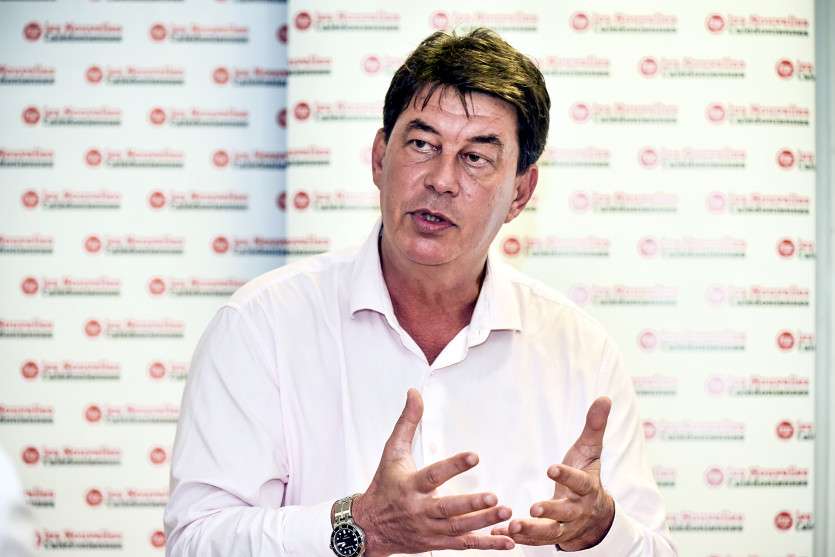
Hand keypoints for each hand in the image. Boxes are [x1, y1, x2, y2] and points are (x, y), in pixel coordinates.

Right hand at [352, 388, 514, 555]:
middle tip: (494, 496)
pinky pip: (463, 545)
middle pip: (447, 508)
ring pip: (458, 528)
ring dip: (483, 522)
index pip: (433, 475)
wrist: (369, 526)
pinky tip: (507, 542)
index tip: (474, 456)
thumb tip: (415, 393)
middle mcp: (420, 510)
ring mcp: (429, 529)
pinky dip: (485, 545)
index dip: (453, 466)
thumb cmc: (384, 484)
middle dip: (471, 505)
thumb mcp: (392, 451)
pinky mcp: (437, 543)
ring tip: (506, 513)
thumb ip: (407, 422)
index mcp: (410, 485)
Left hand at [491, 397, 614, 550]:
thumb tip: (605, 397)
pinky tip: (497, 532)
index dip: (566, 476)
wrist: (595, 515)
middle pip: (565, 513)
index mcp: (586, 487)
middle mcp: (576, 510)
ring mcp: (564, 526)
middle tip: (533, 508)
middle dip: (549, 511)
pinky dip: (518, 538)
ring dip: (530, 530)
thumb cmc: (588, 475)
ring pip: (549, 532)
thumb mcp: (590, 451)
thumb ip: (594, 426)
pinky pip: (534, 541)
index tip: (551, 468)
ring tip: (512, 525)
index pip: (579, 482)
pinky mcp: (550, 536)